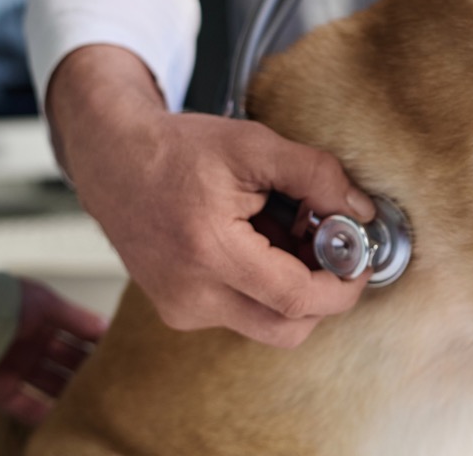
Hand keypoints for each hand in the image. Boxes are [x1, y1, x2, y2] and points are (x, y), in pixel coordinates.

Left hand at [0, 278, 107, 425]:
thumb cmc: (0, 304)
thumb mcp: (43, 302)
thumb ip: (76, 317)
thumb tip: (107, 326)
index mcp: (44, 319)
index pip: (80, 332)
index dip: (100, 341)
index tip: (124, 351)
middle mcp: (33, 344)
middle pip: (69, 360)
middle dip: (90, 368)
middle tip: (115, 378)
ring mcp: (17, 369)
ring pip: (52, 384)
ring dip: (72, 392)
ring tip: (97, 399)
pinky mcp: (0, 392)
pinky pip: (27, 406)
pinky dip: (45, 414)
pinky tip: (67, 417)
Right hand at [46, 46, 375, 348]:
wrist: (112, 159)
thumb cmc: (180, 149)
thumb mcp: (256, 145)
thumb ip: (317, 176)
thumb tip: (360, 212)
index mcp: (210, 252)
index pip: (295, 298)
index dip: (341, 286)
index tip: (361, 261)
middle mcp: (191, 294)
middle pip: (286, 328)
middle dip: (322, 294)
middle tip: (332, 248)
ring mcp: (180, 309)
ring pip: (265, 322)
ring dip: (293, 287)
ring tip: (286, 232)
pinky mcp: (177, 310)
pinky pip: (240, 312)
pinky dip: (264, 285)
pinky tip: (257, 241)